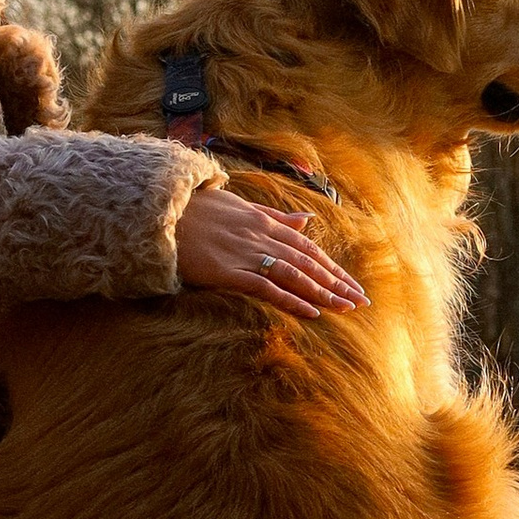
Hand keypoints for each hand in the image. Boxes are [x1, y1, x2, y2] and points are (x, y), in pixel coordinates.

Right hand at [174, 183, 368, 318]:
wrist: (157, 213)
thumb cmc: (193, 211)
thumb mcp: (237, 206)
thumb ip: (273, 217)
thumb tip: (305, 221)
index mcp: (263, 221)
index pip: (307, 247)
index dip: (332, 267)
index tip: (352, 283)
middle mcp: (260, 236)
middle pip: (308, 262)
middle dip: (337, 282)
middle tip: (361, 301)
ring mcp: (244, 253)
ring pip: (294, 274)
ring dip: (322, 292)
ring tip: (345, 308)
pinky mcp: (227, 271)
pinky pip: (266, 287)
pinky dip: (291, 299)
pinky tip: (311, 312)